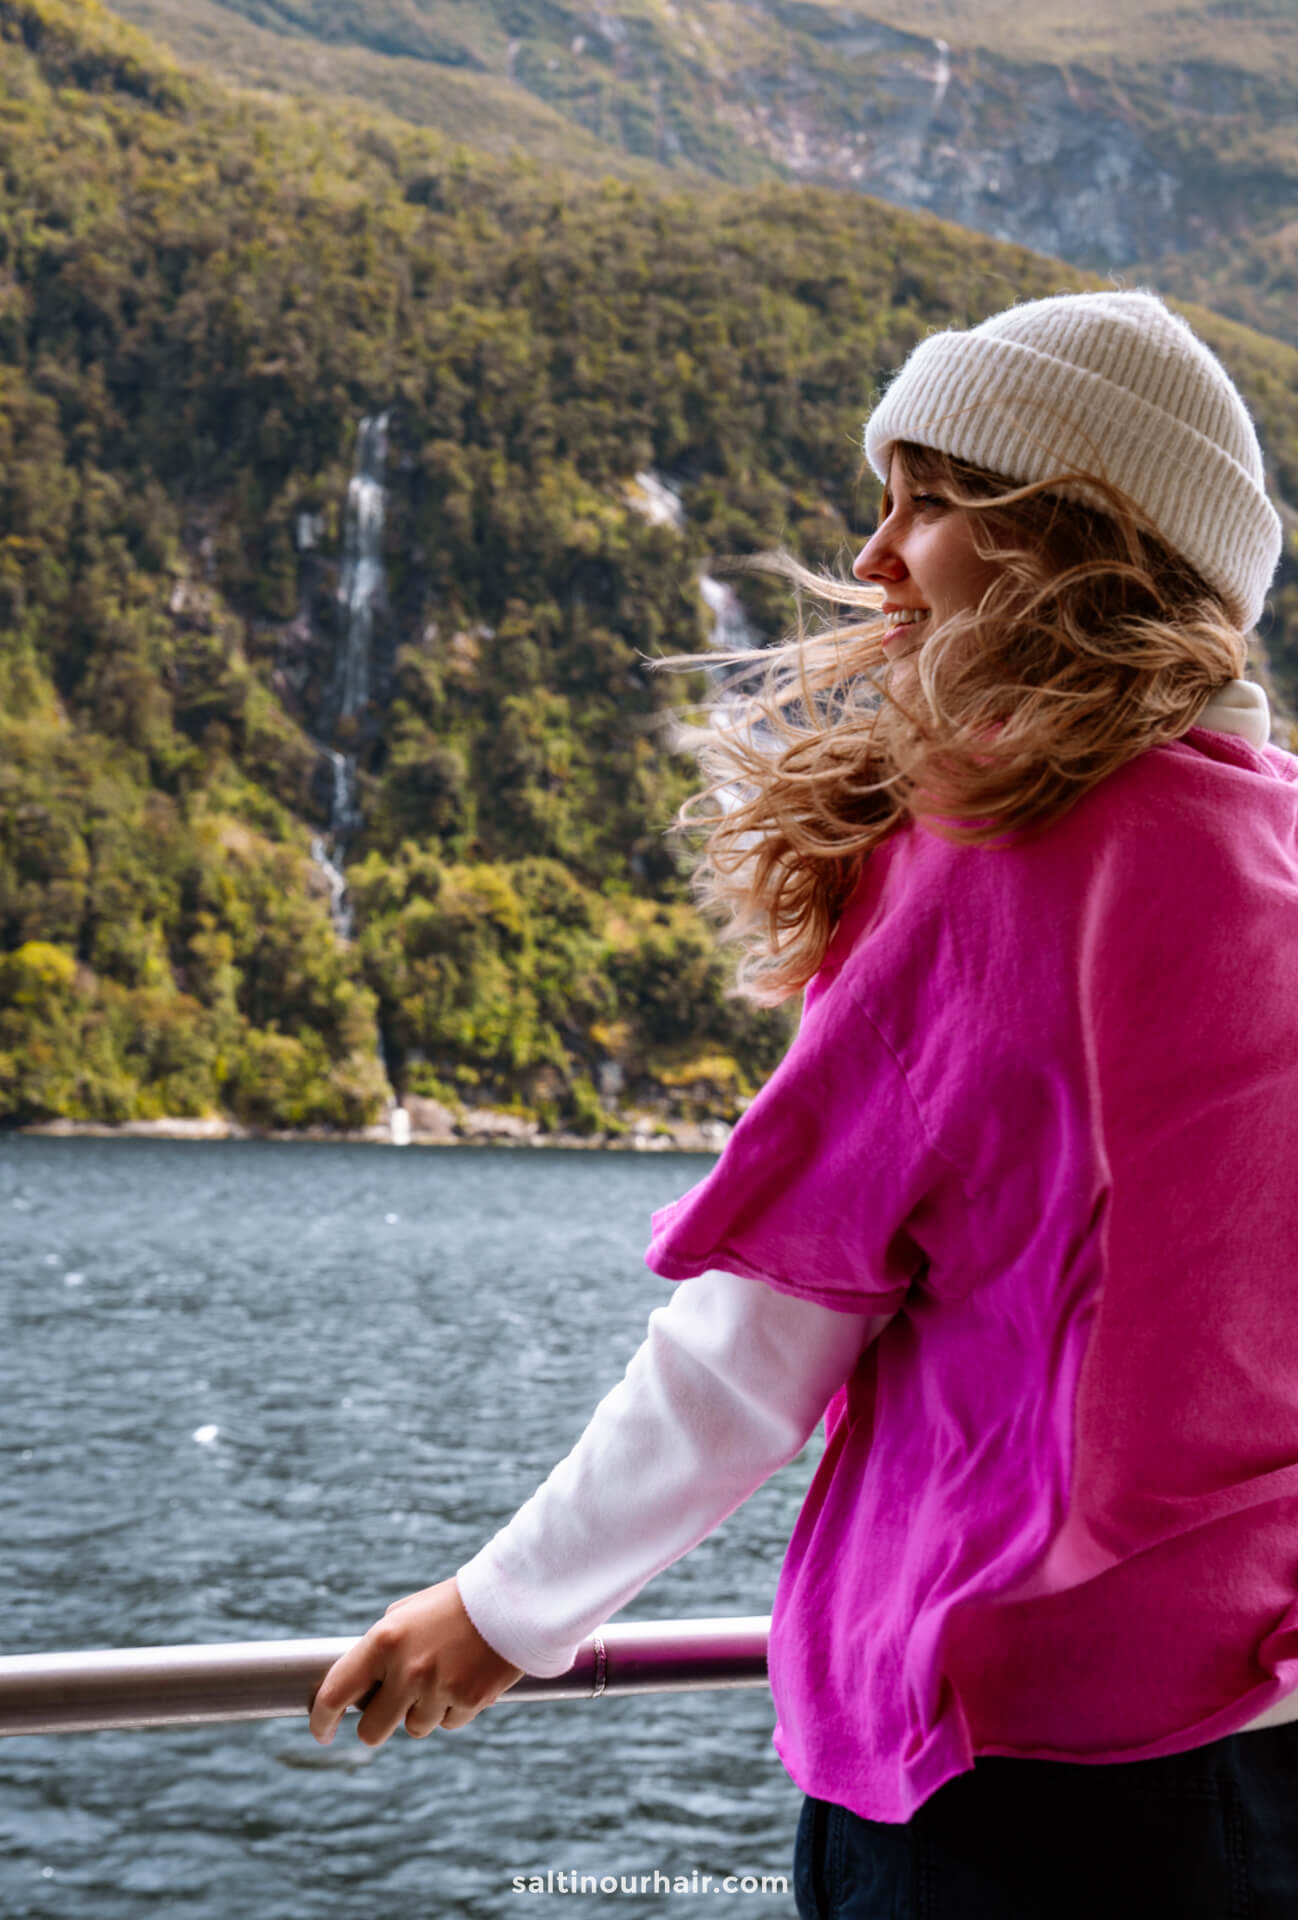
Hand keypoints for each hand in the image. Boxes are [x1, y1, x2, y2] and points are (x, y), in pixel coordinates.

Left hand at [308, 1577, 524, 1746]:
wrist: (511, 1598)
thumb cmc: (454, 1604)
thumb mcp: (407, 1614)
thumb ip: (381, 1648)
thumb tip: (359, 1684)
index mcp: (384, 1641)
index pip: (336, 1692)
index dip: (321, 1719)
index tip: (322, 1731)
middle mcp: (407, 1669)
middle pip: (372, 1730)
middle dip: (376, 1726)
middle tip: (389, 1711)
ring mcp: (438, 1688)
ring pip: (414, 1728)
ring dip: (422, 1712)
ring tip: (443, 1676)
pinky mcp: (468, 1702)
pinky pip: (448, 1723)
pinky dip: (452, 1709)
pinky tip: (465, 1679)